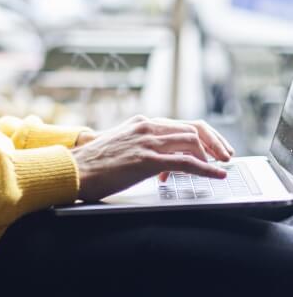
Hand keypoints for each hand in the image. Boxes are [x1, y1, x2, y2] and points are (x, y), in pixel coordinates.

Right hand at [70, 115, 231, 202]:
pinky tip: (217, 175)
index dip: (201, 136)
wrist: (74, 169)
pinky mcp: (147, 159)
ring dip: (211, 155)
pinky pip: (186, 162)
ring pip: (191, 141)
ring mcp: (147, 141)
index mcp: (139, 122)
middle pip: (191, 128)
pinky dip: (207, 169)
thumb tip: (159, 162)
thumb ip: (140, 147)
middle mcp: (145, 126)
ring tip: (220, 167)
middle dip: (212, 143)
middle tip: (223, 157)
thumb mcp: (120, 146)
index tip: (213, 148)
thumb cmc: (93, 163)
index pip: (178, 124)